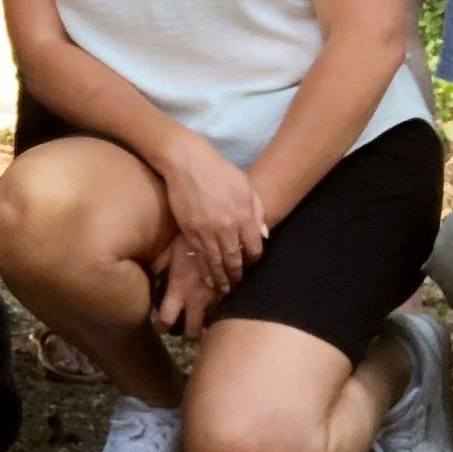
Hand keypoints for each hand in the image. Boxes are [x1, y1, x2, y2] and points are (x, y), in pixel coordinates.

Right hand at [149, 127, 267, 299]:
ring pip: (216, 263)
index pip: (254, 248)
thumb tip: (265, 235)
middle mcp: (227, 227)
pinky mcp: (189, 231)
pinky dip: (204, 270)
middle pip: (235, 260)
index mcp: (244, 215)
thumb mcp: (246, 185)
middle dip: (237, 276)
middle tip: (238, 286)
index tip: (252, 266)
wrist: (187, 162)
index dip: (253, 260)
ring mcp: (207, 231)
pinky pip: (199, 257)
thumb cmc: (220, 171)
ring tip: (224, 289)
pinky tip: (208, 278)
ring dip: (221, 279)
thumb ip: (258, 210)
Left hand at [151, 235, 223, 336]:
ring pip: (212, 324)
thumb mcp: (171, 249)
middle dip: (189, 333)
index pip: (166, 320)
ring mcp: (217, 299)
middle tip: (186, 327)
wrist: (221, 233)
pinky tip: (218, 304)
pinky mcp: (232, 294)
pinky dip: (221, 310)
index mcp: (179, 290)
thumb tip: (150, 272)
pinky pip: (226, 310)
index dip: (161, 326)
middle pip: (193, 333)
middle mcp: (198, 300)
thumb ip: (160, 264)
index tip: (160, 326)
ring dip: (207, 322)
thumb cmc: (192, 239)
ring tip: (203, 316)